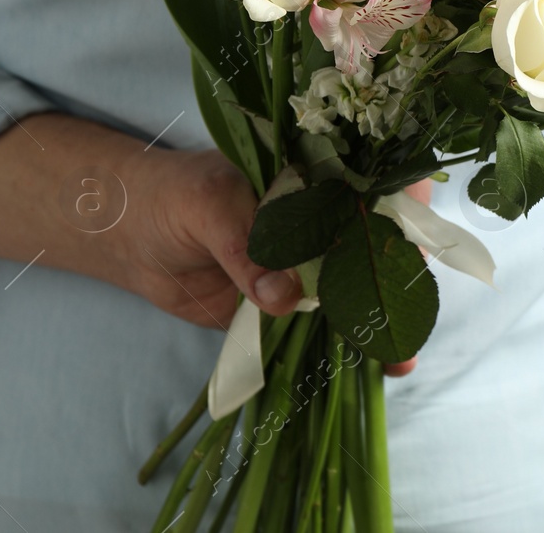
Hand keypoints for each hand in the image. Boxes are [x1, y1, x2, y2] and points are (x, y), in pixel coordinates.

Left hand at [0, 112, 415, 373]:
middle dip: (398, 281)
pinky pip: (324, 323)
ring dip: (380, 320)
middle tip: (405, 315)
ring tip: (399, 354)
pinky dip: (346, 344)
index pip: (375, 187)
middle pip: (378, 246)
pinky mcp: (289, 302)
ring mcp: (310, 263)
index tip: (412, 245)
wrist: (131, 234)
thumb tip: (284, 297)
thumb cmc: (173, 196)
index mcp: (315, 176)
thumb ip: (248, 249)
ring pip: (358, 289)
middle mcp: (325, 219)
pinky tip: (373, 366)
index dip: (402, 213)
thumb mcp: (208, 208)